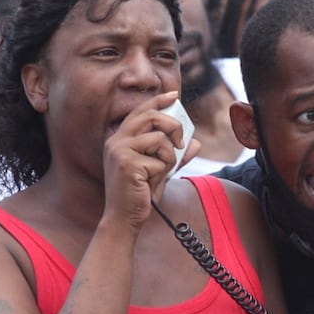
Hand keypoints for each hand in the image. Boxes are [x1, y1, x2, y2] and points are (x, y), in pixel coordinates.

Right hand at [103, 90, 198, 226]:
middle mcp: (116, 141)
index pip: (141, 111)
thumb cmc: (141, 193)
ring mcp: (120, 151)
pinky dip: (163, 173)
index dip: (158, 101)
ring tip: (160, 173)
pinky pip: (160, 160)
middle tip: (180, 143)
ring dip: (169, 158)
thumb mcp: (161, 170)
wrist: (125, 218)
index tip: (174, 95)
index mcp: (120, 139)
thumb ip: (177, 155)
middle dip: (173, 126)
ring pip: (160, 139)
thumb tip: (196, 143)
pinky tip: (150, 184)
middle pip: (152, 116)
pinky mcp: (128, 163)